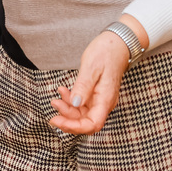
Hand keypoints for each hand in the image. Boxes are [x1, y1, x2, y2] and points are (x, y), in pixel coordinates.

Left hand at [50, 15, 147, 135]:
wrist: (117, 43)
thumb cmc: (106, 52)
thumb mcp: (91, 67)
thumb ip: (83, 87)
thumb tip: (75, 104)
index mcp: (105, 99)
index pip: (92, 124)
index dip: (75, 127)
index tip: (58, 121)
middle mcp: (104, 103)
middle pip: (85, 121)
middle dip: (67, 118)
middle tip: (53, 104)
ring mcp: (100, 100)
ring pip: (82, 114)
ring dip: (67, 109)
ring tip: (56, 98)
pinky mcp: (95, 95)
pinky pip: (82, 104)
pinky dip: (71, 101)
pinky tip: (63, 91)